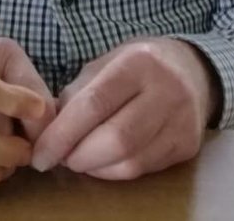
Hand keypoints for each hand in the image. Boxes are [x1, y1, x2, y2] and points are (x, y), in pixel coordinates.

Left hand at [30, 37, 220, 179]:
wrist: (193, 70)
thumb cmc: (138, 66)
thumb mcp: (105, 63)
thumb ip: (77, 93)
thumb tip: (49, 132)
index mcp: (138, 62)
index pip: (95, 104)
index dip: (62, 134)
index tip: (41, 154)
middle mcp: (166, 90)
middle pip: (116, 138)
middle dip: (79, 156)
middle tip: (60, 158)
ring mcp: (181, 120)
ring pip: (131, 161)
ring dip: (95, 168)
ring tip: (79, 159)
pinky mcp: (187, 146)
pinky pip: (144, 169)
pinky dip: (115, 171)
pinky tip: (104, 161)